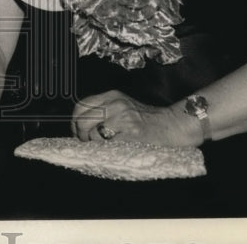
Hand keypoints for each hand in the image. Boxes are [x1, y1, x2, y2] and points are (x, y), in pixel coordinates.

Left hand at [71, 90, 198, 146]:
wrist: (172, 125)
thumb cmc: (147, 119)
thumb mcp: (123, 105)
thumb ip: (104, 109)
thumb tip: (80, 123)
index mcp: (112, 95)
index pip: (81, 106)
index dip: (75, 121)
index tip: (77, 130)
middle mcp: (116, 104)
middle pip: (83, 121)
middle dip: (81, 135)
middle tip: (87, 142)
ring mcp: (124, 119)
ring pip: (93, 135)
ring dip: (94, 145)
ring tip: (104, 146)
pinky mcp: (131, 134)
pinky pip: (108, 145)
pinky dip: (106, 150)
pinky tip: (114, 150)